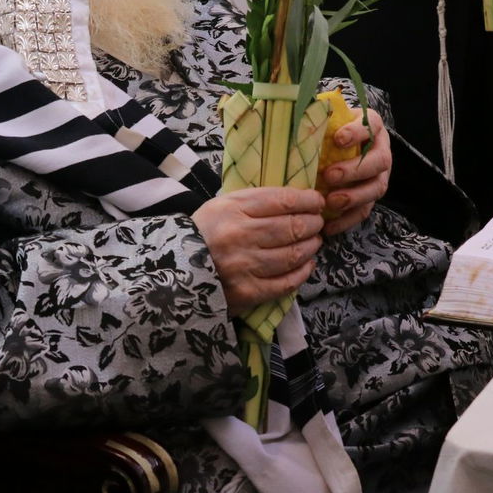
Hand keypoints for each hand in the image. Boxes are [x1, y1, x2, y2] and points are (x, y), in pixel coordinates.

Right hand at [192, 187, 324, 316]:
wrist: (174, 272)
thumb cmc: (204, 233)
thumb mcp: (222, 206)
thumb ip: (255, 202)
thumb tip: (297, 200)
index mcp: (232, 208)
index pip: (283, 200)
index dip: (308, 200)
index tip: (317, 202)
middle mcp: (240, 235)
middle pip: (292, 227)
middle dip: (313, 223)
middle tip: (318, 223)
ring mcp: (244, 266)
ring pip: (293, 254)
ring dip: (311, 247)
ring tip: (314, 242)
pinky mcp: (247, 292)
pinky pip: (286, 282)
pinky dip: (302, 272)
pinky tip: (307, 265)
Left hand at [319, 109, 390, 235]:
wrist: (337, 145)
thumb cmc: (328, 128)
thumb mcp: (325, 115)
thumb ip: (316, 112)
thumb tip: (292, 107)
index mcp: (371, 126)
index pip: (370, 125)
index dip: (357, 132)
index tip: (338, 139)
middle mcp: (381, 150)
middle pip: (379, 161)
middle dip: (355, 170)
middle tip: (329, 176)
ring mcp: (379, 175)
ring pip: (376, 188)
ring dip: (354, 197)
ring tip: (331, 202)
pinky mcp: (371, 196)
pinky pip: (365, 210)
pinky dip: (348, 220)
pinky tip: (329, 226)